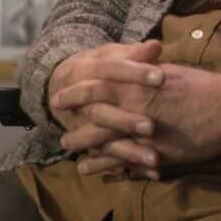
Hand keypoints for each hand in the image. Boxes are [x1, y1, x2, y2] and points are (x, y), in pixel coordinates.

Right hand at [48, 40, 164, 174]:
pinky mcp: (88, 145)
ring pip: (103, 141)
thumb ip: (134, 53)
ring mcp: (80, 126)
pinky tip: (152, 174)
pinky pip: (108, 160)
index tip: (161, 78)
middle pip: (102, 112)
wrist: (59, 86)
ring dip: (129, 152)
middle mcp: (80, 101)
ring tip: (155, 160)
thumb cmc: (98, 67)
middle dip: (126, 120)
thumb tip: (156, 46)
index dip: (135, 74)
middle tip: (152, 127)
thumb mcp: (111, 55)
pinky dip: (130, 167)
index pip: (111, 71)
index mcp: (85, 70)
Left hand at [58, 62, 220, 179]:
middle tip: (60, 133)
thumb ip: (146, 69)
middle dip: (75, 128)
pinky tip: (100, 175)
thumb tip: (133, 63)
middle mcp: (134, 110)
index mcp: (136, 84)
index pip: (95, 87)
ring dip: (87, 153)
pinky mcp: (157, 155)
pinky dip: (110, 170)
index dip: (74, 93)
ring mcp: (144, 135)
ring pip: (105, 146)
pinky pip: (127, 165)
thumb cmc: (201, 85)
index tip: (60, 97)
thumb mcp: (170, 70)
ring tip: (73, 161)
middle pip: (93, 120)